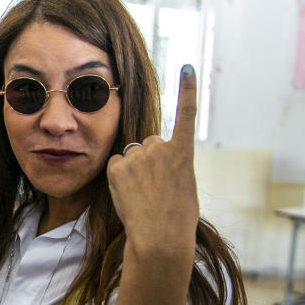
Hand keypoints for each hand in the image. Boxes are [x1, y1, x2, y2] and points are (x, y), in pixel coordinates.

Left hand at [106, 66, 198, 259]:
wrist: (160, 236)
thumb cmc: (178, 219)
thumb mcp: (184, 186)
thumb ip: (172, 167)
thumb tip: (158, 166)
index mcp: (183, 152)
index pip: (186, 113)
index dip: (186, 89)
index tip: (187, 67)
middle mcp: (161, 147)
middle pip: (151, 145)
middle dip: (151, 161)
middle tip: (156, 187)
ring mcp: (138, 156)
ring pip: (132, 155)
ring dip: (134, 169)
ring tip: (143, 194)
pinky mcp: (119, 166)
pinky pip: (116, 164)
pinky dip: (119, 176)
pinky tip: (128, 192)